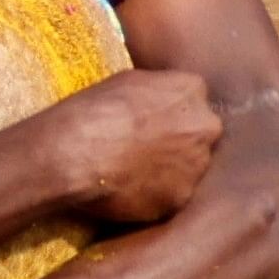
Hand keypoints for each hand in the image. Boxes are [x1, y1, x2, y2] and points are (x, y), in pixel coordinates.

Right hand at [36, 70, 223, 225]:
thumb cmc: (92, 111)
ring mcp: (195, 165)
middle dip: (179, 143)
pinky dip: (155, 196)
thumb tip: (159, 102)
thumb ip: (157, 91)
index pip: (192, 102)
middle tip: (146, 150)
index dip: (171, 114)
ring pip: (189, 169)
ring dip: (169, 172)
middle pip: (199, 136)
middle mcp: (204, 127)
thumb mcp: (128, 81)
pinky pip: (172, 196)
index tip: (153, 123)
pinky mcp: (180, 198)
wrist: (74, 152)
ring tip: (133, 173)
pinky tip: (129, 191)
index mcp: (192, 90)